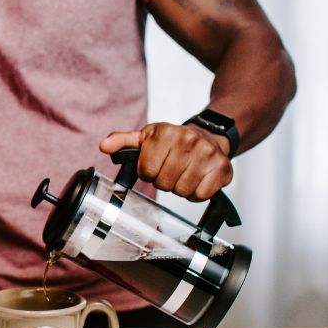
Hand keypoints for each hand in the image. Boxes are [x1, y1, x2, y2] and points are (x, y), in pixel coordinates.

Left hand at [99, 122, 232, 200]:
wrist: (209, 136)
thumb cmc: (174, 141)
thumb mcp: (146, 137)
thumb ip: (122, 141)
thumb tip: (104, 146)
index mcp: (165, 132)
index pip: (146, 171)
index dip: (148, 172)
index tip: (155, 165)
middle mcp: (188, 140)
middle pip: (164, 183)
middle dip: (165, 181)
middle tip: (171, 170)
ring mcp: (208, 154)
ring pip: (182, 190)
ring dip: (181, 188)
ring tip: (184, 173)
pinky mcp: (223, 168)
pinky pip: (201, 195)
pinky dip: (198, 193)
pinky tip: (198, 179)